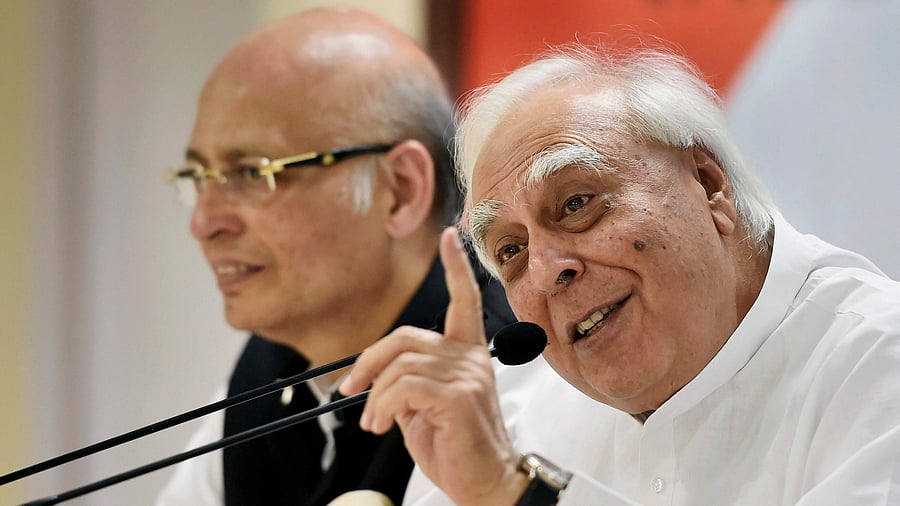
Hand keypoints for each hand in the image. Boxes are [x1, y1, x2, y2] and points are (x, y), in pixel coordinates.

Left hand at [339, 227, 526, 504]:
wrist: (485, 486)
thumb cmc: (456, 449)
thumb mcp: (423, 409)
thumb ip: (408, 382)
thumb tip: (374, 378)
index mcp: (469, 354)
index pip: (465, 301)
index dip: (455, 268)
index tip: (448, 236)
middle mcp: (472, 358)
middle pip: (407, 337)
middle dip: (369, 361)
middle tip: (350, 390)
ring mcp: (469, 375)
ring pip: (400, 366)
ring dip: (376, 397)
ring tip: (375, 423)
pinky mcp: (460, 397)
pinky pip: (404, 387)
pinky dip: (383, 406)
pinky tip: (384, 425)